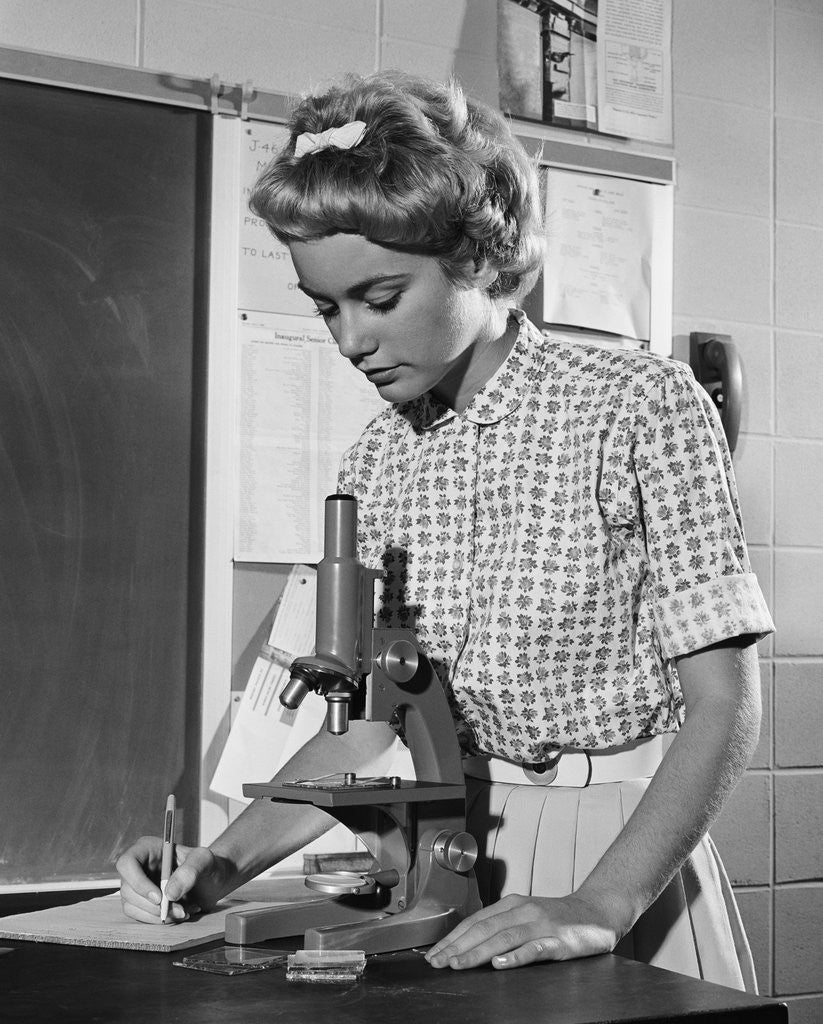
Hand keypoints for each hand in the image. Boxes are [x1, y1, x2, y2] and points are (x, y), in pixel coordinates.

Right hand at [116, 837, 229, 924]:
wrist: (213, 882)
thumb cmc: (208, 865)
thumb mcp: (205, 860)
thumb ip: (190, 871)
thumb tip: (169, 893)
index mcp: (148, 848)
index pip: (127, 863)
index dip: (138, 882)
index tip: (159, 897)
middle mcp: (139, 867)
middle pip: (128, 889)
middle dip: (153, 905)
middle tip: (179, 910)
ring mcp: (137, 886)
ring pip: (132, 906)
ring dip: (158, 915)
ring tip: (185, 911)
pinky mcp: (141, 903)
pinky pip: (140, 916)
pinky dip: (159, 920)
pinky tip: (180, 914)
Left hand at [424, 892, 619, 970]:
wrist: (597, 911)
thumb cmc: (558, 918)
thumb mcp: (526, 916)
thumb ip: (502, 926)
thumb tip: (468, 944)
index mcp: (511, 905)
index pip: (475, 921)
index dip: (452, 938)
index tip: (433, 954)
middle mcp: (523, 911)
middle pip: (483, 929)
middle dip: (457, 947)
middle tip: (436, 963)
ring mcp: (541, 925)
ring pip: (503, 938)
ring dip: (477, 952)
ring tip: (458, 965)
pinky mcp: (559, 941)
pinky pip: (534, 949)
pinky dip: (515, 956)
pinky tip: (500, 963)